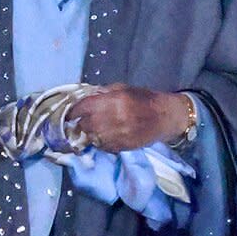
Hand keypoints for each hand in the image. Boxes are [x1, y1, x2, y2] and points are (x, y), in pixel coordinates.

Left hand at [69, 83, 189, 152]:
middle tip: (82, 121)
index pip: (84, 108)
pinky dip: (99, 142)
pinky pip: (102, 147)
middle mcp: (114, 119)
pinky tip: (104, 136)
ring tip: (93, 129)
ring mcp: (118, 135)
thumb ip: (104, 93)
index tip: (70, 114)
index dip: (74, 111)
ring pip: (92, 138)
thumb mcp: (124, 89)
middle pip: (86, 125)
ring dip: (90, 134)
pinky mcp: (122, 147)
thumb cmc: (146, 99)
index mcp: (115, 101)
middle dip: (82, 123)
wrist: (166, 117)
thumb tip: (86, 97)